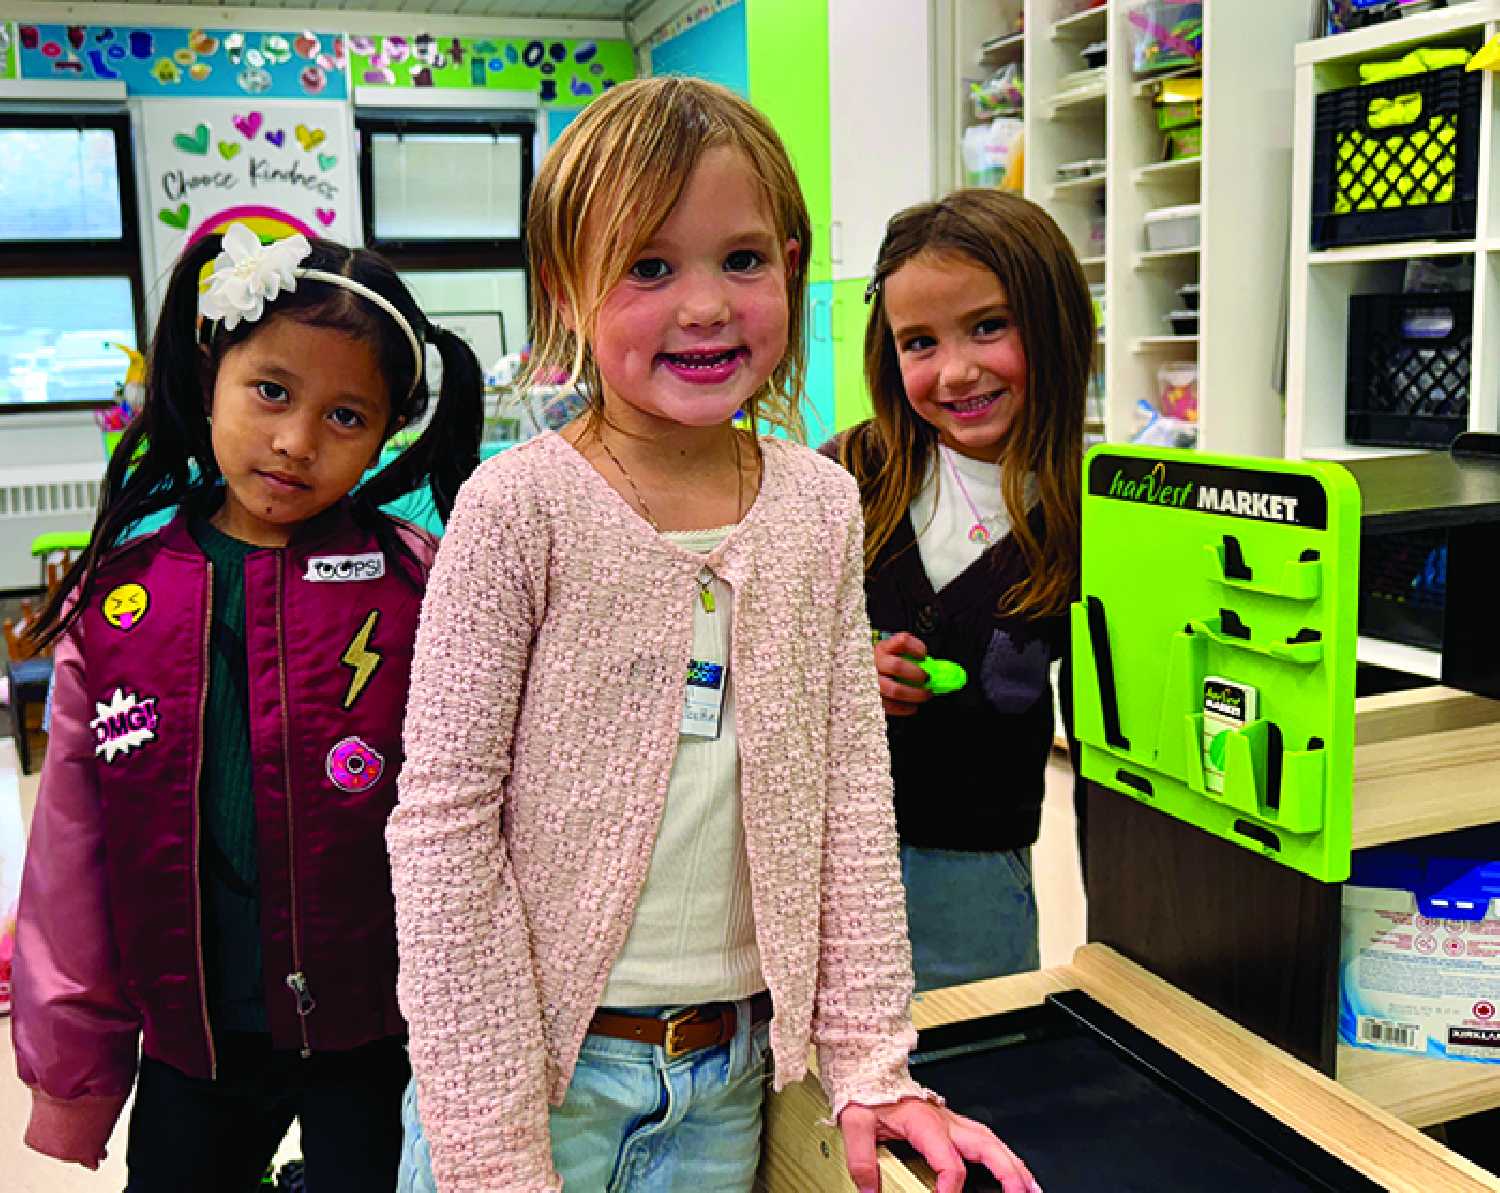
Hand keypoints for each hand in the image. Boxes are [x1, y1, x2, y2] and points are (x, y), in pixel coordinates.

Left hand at [839, 1097, 1040, 1192]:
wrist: (870, 1068)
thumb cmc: (868, 1093)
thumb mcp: (855, 1123)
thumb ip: (861, 1159)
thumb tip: (870, 1191)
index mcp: (925, 1122)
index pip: (948, 1161)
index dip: (950, 1186)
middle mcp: (945, 1121)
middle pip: (986, 1146)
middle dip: (1007, 1172)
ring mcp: (952, 1121)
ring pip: (992, 1141)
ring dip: (1014, 1164)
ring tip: (1030, 1187)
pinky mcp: (953, 1124)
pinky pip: (985, 1138)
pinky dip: (1004, 1155)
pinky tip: (1013, 1168)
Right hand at [874, 632, 932, 717]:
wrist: (858, 675)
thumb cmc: (880, 664)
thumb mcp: (890, 651)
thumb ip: (908, 655)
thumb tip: (930, 665)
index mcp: (882, 648)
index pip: (901, 641)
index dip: (916, 647)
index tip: (923, 655)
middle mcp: (875, 663)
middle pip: (898, 667)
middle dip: (917, 674)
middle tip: (926, 678)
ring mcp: (870, 681)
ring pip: (895, 689)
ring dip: (914, 694)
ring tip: (924, 694)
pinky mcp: (870, 698)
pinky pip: (889, 706)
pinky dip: (904, 708)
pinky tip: (911, 707)